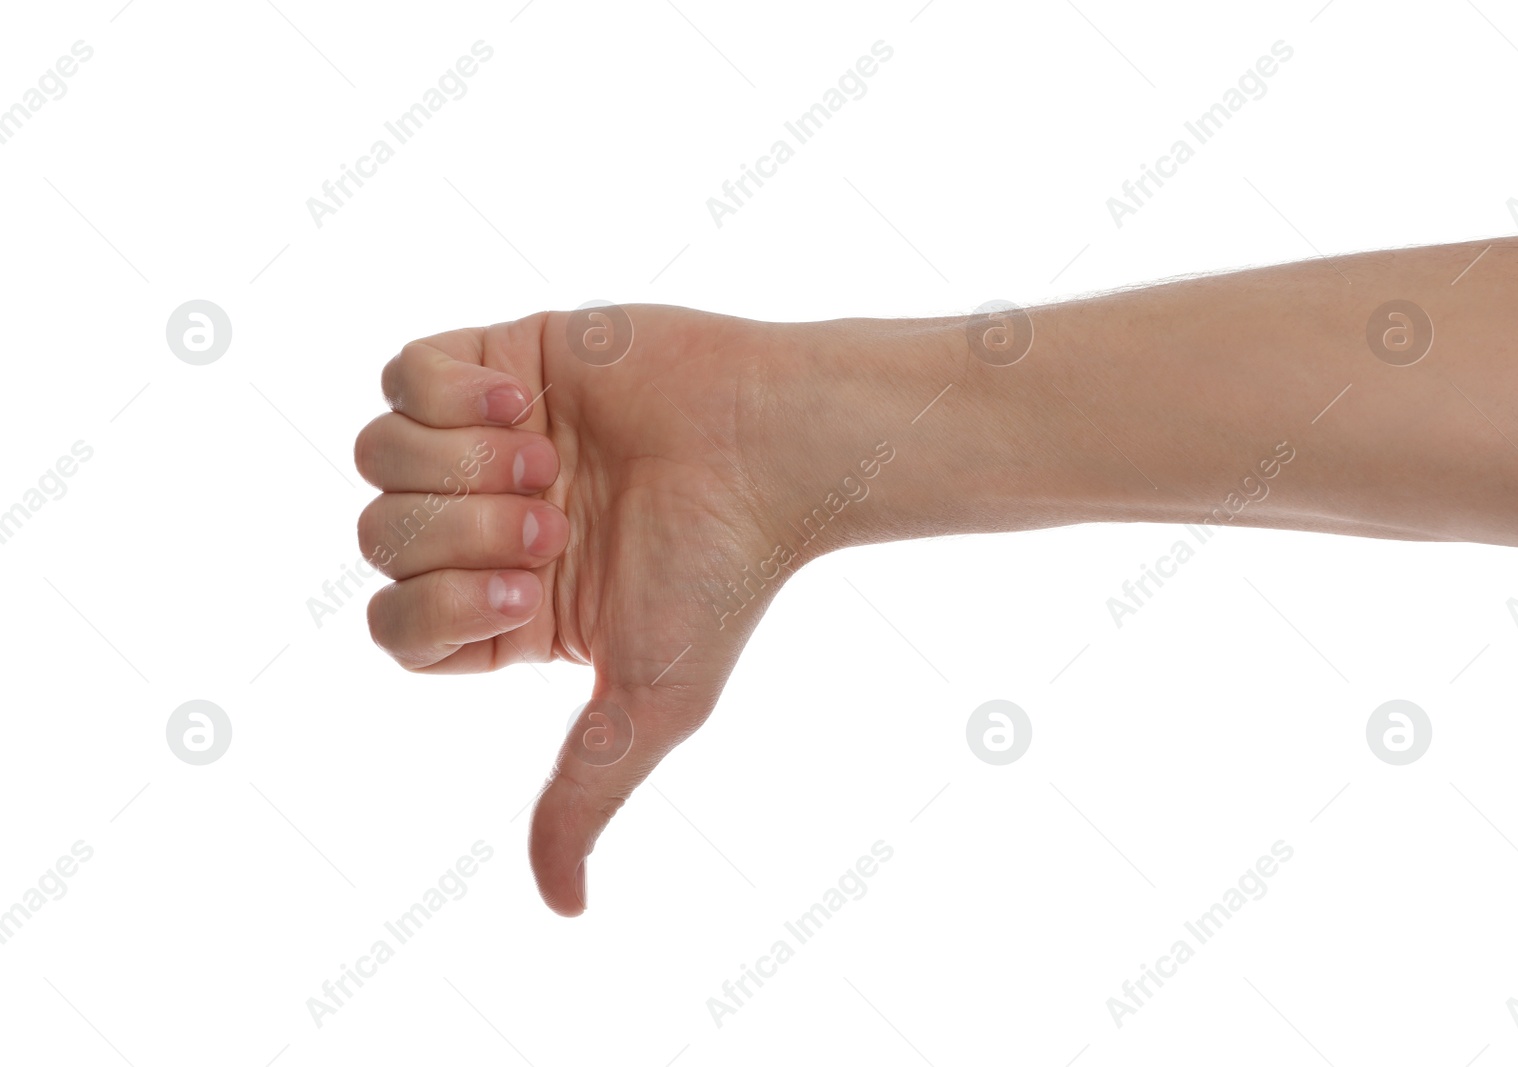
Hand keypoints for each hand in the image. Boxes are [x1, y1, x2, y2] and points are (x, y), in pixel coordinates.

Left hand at [355, 304, 794, 914]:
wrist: (773, 444)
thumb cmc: (721, 574)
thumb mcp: (650, 703)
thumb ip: (585, 792)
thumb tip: (564, 910)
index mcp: (506, 611)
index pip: (395, 625)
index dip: (442, 609)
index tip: (532, 593)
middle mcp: (485, 527)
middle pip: (379, 538)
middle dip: (460, 532)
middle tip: (553, 520)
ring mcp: (484, 440)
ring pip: (378, 456)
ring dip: (460, 461)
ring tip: (549, 455)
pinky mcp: (497, 357)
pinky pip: (401, 372)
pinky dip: (448, 390)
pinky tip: (525, 400)